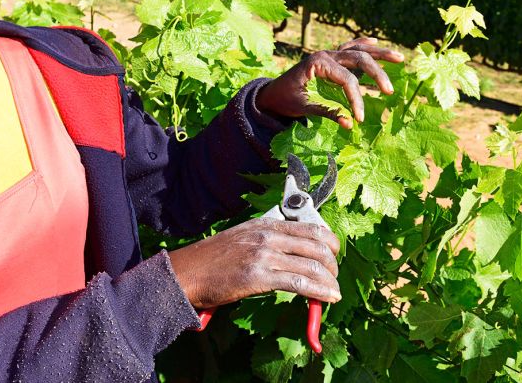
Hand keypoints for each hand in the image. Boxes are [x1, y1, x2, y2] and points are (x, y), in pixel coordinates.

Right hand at [167, 218, 340, 308]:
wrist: (187, 273)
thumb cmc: (212, 260)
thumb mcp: (244, 238)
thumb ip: (269, 241)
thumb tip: (295, 254)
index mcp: (265, 224)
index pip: (311, 227)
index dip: (330, 242)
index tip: (334, 255)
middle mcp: (268, 236)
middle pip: (318, 245)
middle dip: (333, 264)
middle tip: (334, 277)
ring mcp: (264, 255)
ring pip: (313, 265)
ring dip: (330, 281)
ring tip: (334, 292)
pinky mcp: (260, 277)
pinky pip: (300, 284)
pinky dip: (320, 292)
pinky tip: (328, 298)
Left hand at [256, 38, 404, 128]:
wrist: (271, 93)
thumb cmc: (285, 100)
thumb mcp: (303, 108)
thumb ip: (327, 113)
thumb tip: (349, 124)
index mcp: (317, 63)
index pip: (346, 79)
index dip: (355, 99)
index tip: (360, 118)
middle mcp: (325, 54)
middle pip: (358, 59)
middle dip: (377, 73)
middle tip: (390, 90)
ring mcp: (328, 53)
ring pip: (358, 49)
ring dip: (379, 53)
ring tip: (400, 57)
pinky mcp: (329, 57)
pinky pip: (349, 46)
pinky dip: (363, 43)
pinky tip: (375, 41)